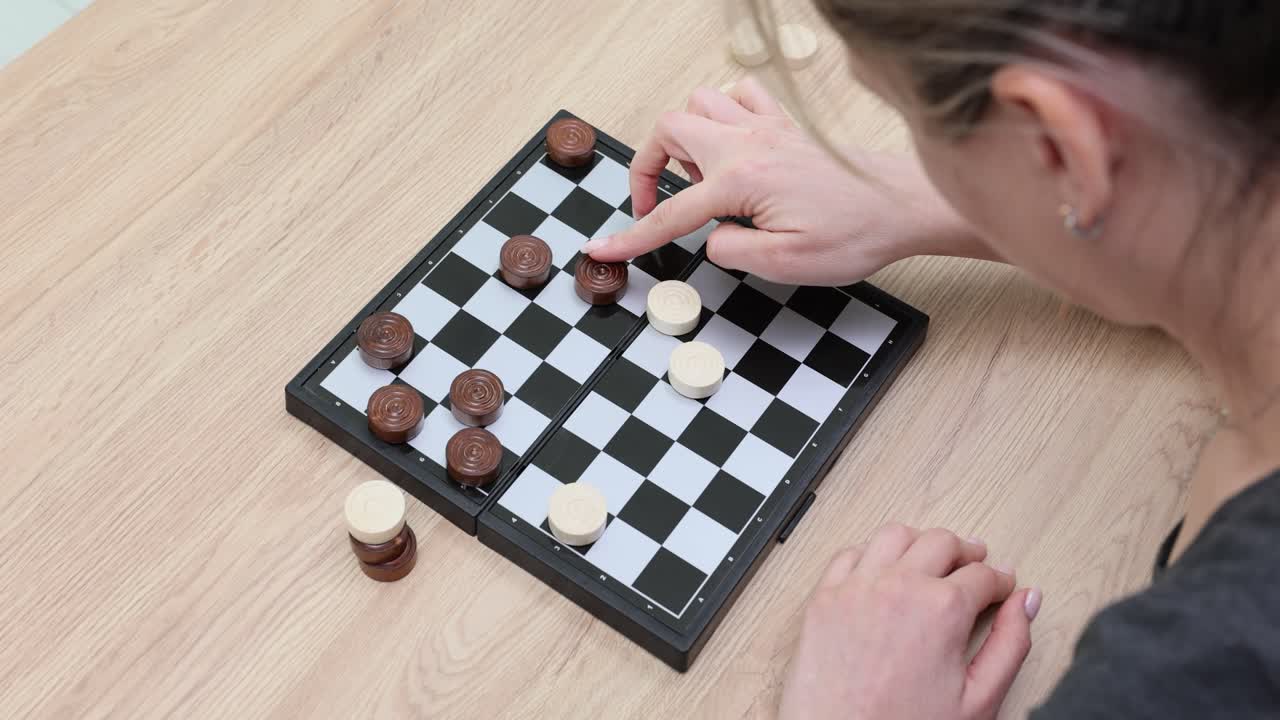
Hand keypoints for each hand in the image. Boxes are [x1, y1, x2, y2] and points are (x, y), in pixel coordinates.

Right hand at [584, 79, 985, 284]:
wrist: (903, 208)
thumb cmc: (855, 235)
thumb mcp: (783, 263)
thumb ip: (729, 249)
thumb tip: (712, 236)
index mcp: (742, 181)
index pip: (671, 212)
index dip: (632, 236)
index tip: (602, 250)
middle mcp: (749, 143)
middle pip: (670, 130)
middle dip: (647, 167)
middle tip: (655, 204)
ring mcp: (768, 127)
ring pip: (700, 102)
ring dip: (684, 138)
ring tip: (699, 179)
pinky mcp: (786, 125)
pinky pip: (740, 94)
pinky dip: (723, 112)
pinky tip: (731, 145)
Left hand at [779, 524, 1041, 719]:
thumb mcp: (978, 700)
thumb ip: (1011, 644)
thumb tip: (1026, 602)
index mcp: (942, 609)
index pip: (984, 574)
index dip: (1000, 580)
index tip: (1001, 586)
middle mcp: (898, 586)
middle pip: (942, 542)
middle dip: (966, 552)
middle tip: (974, 566)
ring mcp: (856, 588)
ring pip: (895, 535)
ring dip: (920, 543)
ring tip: (931, 561)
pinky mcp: (824, 598)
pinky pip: (850, 554)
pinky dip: (872, 554)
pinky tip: (883, 570)